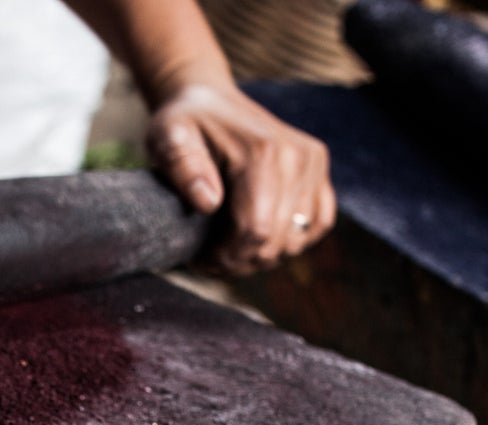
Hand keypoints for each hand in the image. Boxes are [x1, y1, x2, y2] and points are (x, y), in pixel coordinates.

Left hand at [146, 82, 334, 274]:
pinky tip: (257, 237)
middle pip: (276, 242)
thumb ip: (183, 168)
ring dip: (261, 256)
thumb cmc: (184, 125)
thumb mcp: (168, 139)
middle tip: (209, 258)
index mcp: (264, 153)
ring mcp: (313, 163)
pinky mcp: (318, 171)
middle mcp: (298, 157)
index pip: (255, 231)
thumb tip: (209, 203)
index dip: (225, 258)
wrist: (208, 102)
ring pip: (296, 240)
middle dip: (239, 261)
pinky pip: (317, 225)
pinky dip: (289, 241)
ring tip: (228, 247)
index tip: (199, 259)